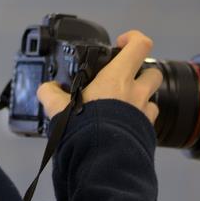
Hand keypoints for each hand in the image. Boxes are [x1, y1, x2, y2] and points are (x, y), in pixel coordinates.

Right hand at [36, 30, 162, 124]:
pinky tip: (124, 125)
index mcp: (117, 79)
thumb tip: (46, 89)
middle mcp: (136, 93)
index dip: (133, 38)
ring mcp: (144, 113)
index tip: (120, 44)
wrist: (102, 162)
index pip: (139, 45)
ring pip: (153, 98)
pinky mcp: (147, 132)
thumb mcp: (59, 108)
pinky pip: (148, 120)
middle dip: (142, 72)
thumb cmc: (84, 130)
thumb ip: (51, 94)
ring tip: (123, 105)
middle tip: (124, 79)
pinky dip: (139, 119)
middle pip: (153, 72)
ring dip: (141, 97)